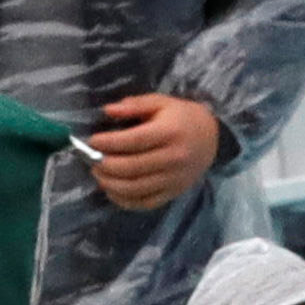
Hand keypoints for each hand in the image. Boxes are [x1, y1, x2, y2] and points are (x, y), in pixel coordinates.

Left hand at [90, 93, 221, 211]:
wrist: (213, 138)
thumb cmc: (182, 117)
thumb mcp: (160, 102)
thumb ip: (133, 105)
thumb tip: (107, 111)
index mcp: (169, 133)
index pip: (134, 142)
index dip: (109, 143)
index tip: (92, 141)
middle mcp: (173, 159)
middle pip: (132, 167)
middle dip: (105, 164)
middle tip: (91, 158)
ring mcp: (174, 179)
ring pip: (136, 188)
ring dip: (111, 184)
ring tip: (98, 174)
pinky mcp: (174, 192)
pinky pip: (147, 202)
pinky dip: (126, 201)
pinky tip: (112, 191)